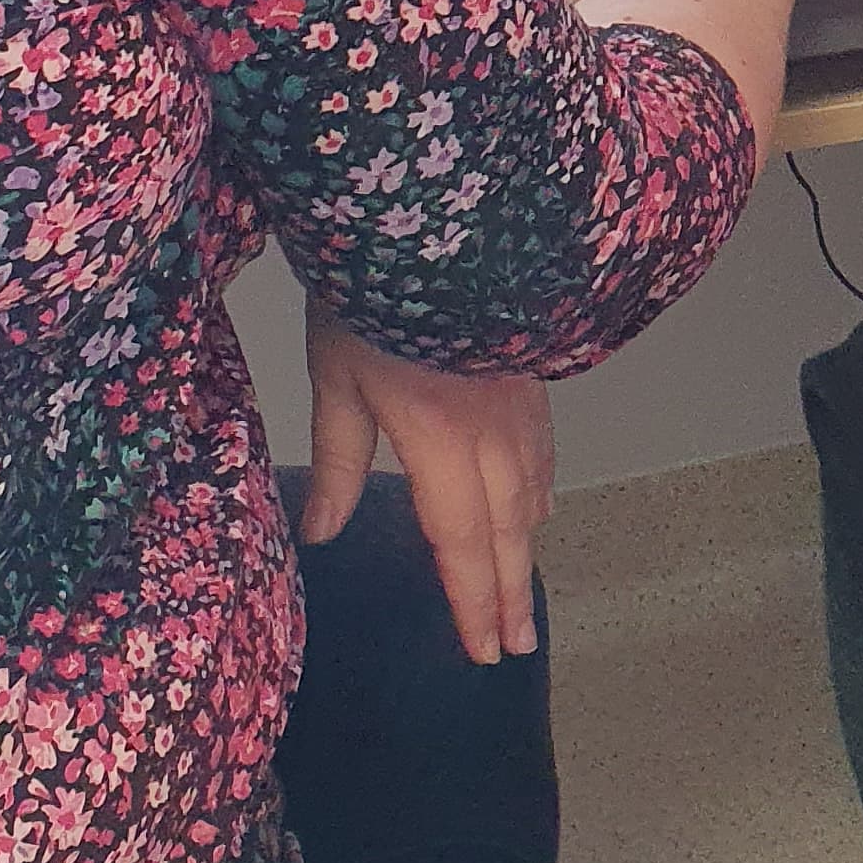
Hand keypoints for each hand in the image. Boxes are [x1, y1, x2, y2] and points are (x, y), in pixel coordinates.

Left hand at [299, 298, 554, 664]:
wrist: (432, 213)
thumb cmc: (370, 289)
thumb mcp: (337, 377)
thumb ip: (338, 459)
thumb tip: (320, 533)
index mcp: (438, 436)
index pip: (460, 539)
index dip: (472, 599)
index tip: (483, 649)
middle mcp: (489, 428)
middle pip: (505, 527)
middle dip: (508, 592)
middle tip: (515, 644)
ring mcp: (516, 400)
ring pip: (530, 490)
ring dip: (526, 547)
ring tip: (522, 591)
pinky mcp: (527, 373)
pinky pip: (541, 449)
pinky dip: (540, 488)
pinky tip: (540, 505)